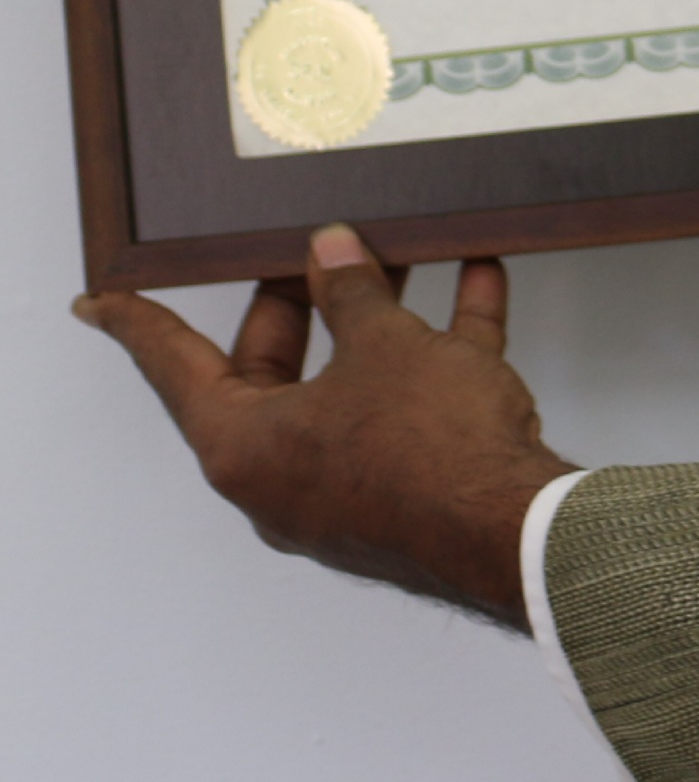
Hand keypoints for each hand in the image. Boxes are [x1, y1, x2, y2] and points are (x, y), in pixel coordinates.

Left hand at [76, 225, 573, 628]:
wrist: (515, 529)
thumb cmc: (430, 451)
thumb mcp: (384, 344)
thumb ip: (353, 293)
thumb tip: (334, 252)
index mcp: (245, 447)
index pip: (175, 368)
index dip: (139, 324)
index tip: (100, 303)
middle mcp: (284, 475)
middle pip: (271, 371)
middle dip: (297, 304)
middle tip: (308, 252)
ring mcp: (348, 486)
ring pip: (349, 385)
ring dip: (378, 320)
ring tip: (402, 256)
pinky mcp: (409, 488)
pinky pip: (416, 404)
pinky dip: (440, 347)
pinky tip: (476, 287)